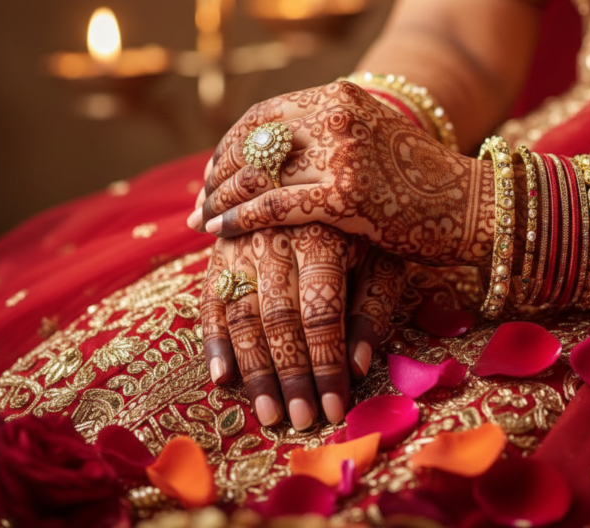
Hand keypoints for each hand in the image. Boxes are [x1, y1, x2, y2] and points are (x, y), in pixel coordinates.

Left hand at [193, 80, 495, 265]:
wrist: (473, 203)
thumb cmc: (422, 178)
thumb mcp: (372, 136)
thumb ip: (327, 134)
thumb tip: (274, 153)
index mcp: (341, 96)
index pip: (264, 114)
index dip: (231, 143)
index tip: (213, 169)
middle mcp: (337, 115)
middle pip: (253, 141)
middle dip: (218, 172)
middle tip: (199, 198)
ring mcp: (341, 153)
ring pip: (257, 174)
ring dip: (220, 197)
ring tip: (202, 218)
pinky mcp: (345, 195)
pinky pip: (273, 206)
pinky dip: (239, 218)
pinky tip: (220, 231)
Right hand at [200, 223, 403, 430]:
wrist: (306, 170)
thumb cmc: (357, 224)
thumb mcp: (379, 252)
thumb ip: (373, 304)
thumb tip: (359, 366)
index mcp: (321, 234)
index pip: (321, 310)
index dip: (327, 362)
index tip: (335, 407)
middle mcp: (276, 237)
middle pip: (279, 316)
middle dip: (291, 374)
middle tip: (301, 420)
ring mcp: (242, 244)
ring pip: (243, 313)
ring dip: (255, 369)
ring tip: (268, 413)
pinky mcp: (220, 252)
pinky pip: (210, 301)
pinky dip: (214, 341)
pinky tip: (221, 378)